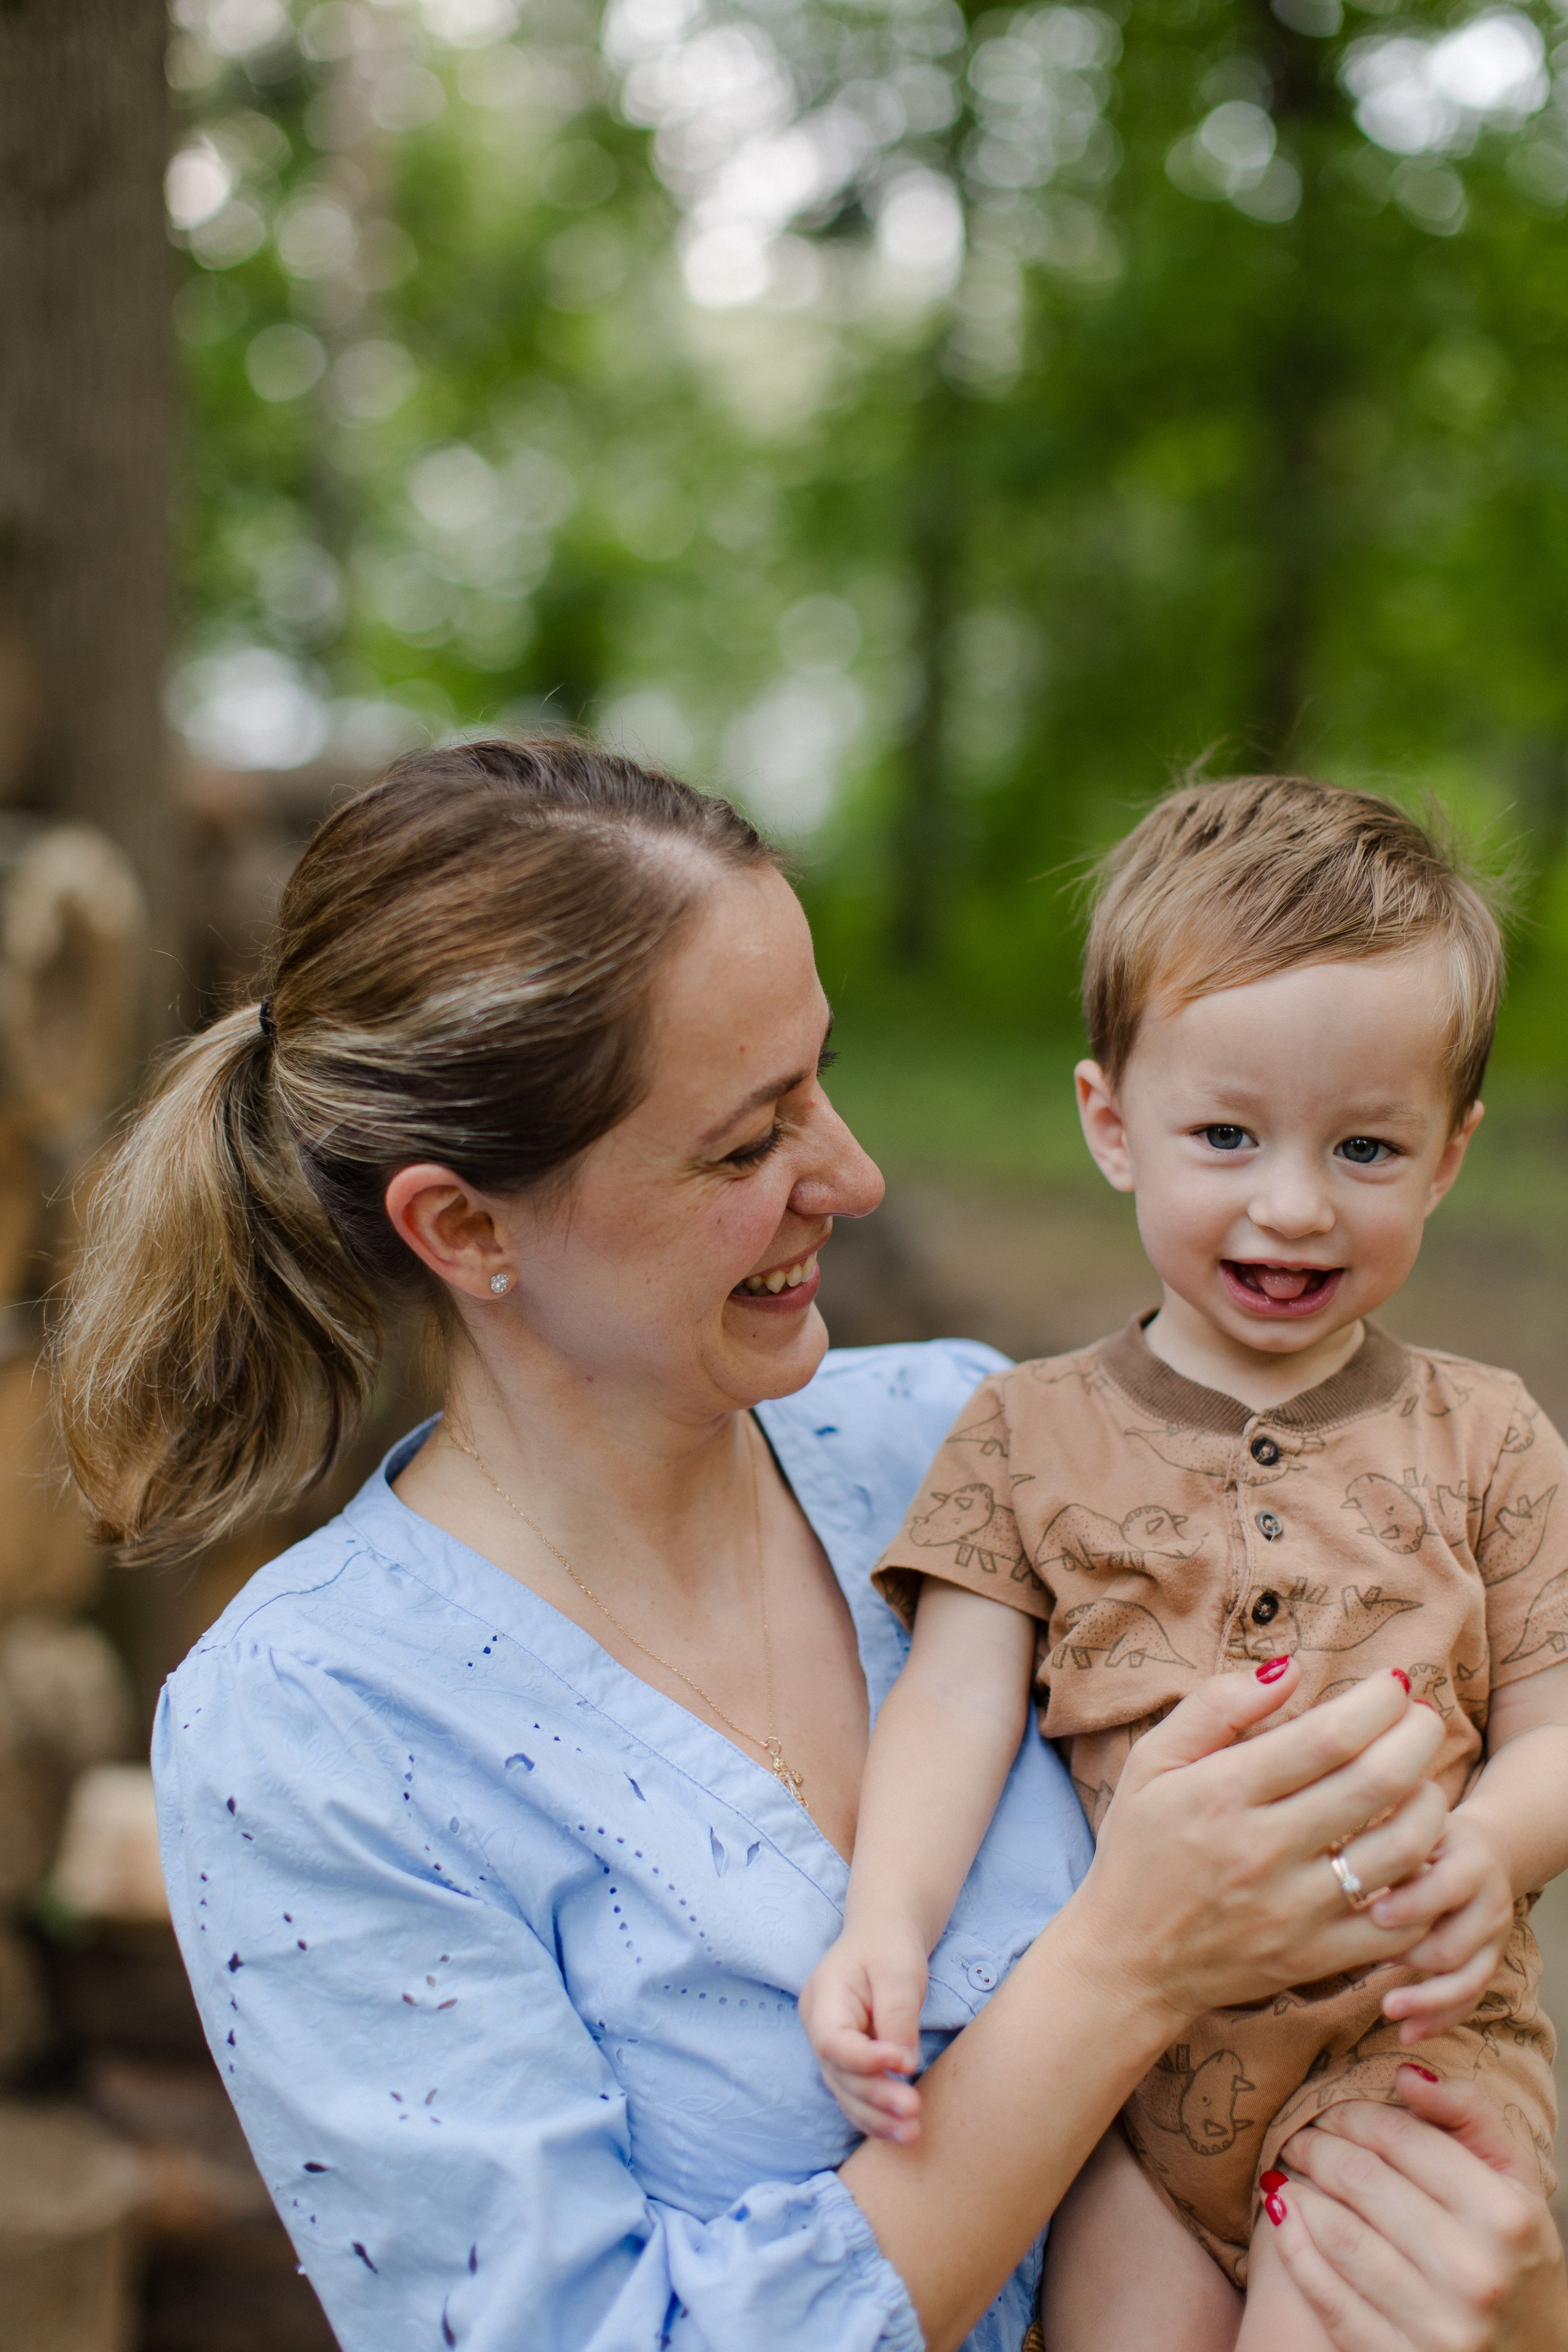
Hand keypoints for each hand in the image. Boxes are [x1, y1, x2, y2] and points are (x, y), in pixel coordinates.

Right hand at [799, 1918, 928, 2143]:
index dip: (865, 2060)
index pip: (833, 2041)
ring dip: (877, 2117)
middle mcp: (819, 2027)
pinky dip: (876, 2115)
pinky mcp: (848, 2062)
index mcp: (824, 1999)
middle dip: (876, 2097)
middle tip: (914, 2109)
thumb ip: (897, 2016)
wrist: (883, 1935)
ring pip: (846, 2093)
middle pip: (839, 2074)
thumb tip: (902, 2066)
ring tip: (912, 2133)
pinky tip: (901, 2131)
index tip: (904, 2063)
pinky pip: (856, 2095)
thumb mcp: (898, 1971)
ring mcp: (831, 2047)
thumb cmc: (889, 1946)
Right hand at [1077, 1659, 1449, 2028]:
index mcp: (1223, 1792)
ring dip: (1431, 1803)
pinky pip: (1402, 1923)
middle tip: (1423, 1718)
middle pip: (1379, 1782)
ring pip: (1404, 1849)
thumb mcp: (1151, 1762)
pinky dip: (1425, 1884)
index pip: (1329, 1736)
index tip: (1395, 1683)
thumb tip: (1288, 1669)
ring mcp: (1296, 1910)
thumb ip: (1215, 1707)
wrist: (1129, 1960)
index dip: (1379, 1701)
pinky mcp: (1316, 1958)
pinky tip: (1417, 1853)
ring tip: (1420, 1781)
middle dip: (1420, 1736)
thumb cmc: (1140, 1848)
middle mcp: (1264, 1850)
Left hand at [1265, 2066, 1566, 2349]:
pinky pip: (1329, 2300)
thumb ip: (1468, 2115)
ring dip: (1299, 2193)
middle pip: (1362, 2181)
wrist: (1532, 2351)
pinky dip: (1294, 2251)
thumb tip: (1406, 2073)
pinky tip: (1281, 2217)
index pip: (1399, 2138)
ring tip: (1286, 2171)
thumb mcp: (1513, 2179)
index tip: (1328, 2109)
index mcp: (1502, 2215)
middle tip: (1297, 2136)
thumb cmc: (1513, 2250)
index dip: (1351, 2114)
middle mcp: (1473, 2271)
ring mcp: (1438, 2324)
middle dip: (1316, 2147)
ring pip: (1339, 2236)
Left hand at [1368, 1812, 1514, 2041]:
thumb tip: (1346, 1864)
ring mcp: (1494, 1940)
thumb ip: (1393, 1846)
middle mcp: (1491, 1905)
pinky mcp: (1488, 1965)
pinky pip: (1469, 2001)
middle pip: (1455, 1944)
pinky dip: (1439, 2020)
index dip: (1412, 1905)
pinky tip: (1407, 2033)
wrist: (1484, 1852)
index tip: (1374, 1915)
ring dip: (1426, 1999)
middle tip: (1367, 1958)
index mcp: (1472, 1862)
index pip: (1446, 1888)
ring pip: (1467, 1980)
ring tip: (1387, 2009)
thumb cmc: (1432, 1838)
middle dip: (1410, 1956)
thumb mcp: (1418, 1828)